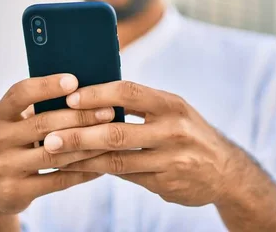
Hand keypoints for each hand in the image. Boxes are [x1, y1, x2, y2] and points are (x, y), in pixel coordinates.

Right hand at [0, 74, 114, 217]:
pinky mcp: (16, 191)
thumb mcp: (20, 123)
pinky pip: (58, 180)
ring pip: (54, 154)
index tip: (74, 81)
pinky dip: (84, 171)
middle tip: (108, 112)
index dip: (46, 86)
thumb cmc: (20, 143)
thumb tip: (88, 88)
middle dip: (79, 116)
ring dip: (86, 144)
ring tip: (111, 135)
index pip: (20, 93)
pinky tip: (104, 163)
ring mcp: (4, 167)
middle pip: (43, 124)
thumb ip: (43, 107)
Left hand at [44, 81, 237, 206]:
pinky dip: (98, 170)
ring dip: (82, 156)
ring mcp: (170, 160)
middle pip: (117, 130)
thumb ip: (141, 105)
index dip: (97, 94)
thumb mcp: (174, 110)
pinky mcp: (165, 183)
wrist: (225, 171)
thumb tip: (94, 95)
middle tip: (49, 135)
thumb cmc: (189, 132)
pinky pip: (124, 175)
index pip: (129, 92)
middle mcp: (173, 130)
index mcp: (172, 104)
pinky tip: (77, 167)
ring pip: (116, 158)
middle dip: (79, 132)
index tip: (69, 97)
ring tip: (55, 153)